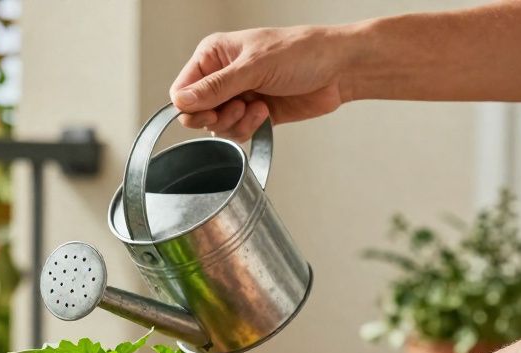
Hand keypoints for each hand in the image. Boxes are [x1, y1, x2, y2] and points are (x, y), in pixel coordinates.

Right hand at [170, 25, 355, 140]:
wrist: (339, 69)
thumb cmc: (303, 52)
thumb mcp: (254, 67)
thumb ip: (216, 87)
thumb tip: (182, 101)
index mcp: (215, 55)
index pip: (183, 88)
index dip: (191, 106)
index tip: (209, 111)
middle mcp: (223, 76)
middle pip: (197, 112)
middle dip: (215, 116)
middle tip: (236, 108)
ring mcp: (238, 96)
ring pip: (216, 126)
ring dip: (235, 123)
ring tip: (257, 108)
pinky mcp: (254, 114)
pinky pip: (236, 132)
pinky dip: (248, 128)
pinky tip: (265, 113)